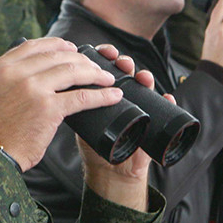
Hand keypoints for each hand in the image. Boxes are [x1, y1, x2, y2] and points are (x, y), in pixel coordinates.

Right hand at [0, 37, 122, 170]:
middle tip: (94, 66)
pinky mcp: (48, 107)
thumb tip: (34, 71)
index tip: (72, 48)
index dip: (58, 45)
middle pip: (57, 56)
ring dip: (95, 73)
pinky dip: (101, 95)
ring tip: (107, 78)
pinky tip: (112, 96)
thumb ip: (9, 78)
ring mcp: (32, 88)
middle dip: (81, 59)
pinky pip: (81, 96)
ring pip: (72, 71)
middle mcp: (14, 72)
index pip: (34, 46)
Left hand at [78, 50, 170, 211]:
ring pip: (145, 85)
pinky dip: (167, 101)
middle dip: (124, 63)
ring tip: (143, 77)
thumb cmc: (94, 144)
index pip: (105, 66)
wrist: (110, 170)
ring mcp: (140, 105)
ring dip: (145, 77)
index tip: (103, 51)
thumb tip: (55, 88)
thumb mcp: (81, 121)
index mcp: (103, 91)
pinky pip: (164, 108)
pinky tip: (167, 97)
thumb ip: (72, 105)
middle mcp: (123, 94)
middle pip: (126, 71)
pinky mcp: (152, 122)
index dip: (105, 56)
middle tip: (120, 61)